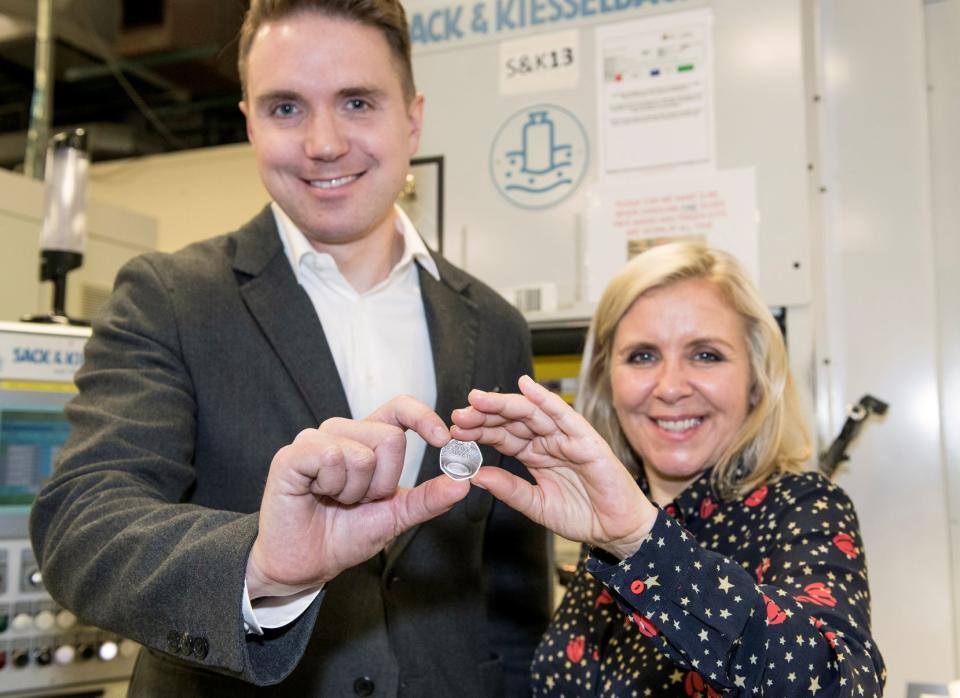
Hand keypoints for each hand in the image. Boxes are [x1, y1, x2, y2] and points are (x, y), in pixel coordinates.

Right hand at [246, 396, 469, 598]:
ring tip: (335, 501)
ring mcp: (314, 440)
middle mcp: (342, 431)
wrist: (306, 564)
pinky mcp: (291, 456)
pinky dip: (332, 486)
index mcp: (366, 438)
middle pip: (390, 437)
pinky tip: (317, 495)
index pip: (400, 407)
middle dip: (383, 482)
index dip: (423, 417)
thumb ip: (427, 499)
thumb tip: (463, 482)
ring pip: (361, 453)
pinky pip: (331, 457)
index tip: (443, 440)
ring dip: (355, 491)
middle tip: (359, 501)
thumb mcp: (395, 517)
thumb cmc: (344, 535)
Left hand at [451, 375, 657, 558]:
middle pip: (511, 421)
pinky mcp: (586, 440)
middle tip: (459, 415)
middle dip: (484, 416)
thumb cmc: (583, 515)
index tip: (453, 431)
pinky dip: (545, 399)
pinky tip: (526, 386)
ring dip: (504, 404)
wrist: (617, 530)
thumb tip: (475, 475)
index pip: (501, 436)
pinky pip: (564, 415)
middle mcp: (548, 441)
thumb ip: (509, 490)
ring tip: (478, 400)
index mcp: (535, 454)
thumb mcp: (536, 505)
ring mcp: (566, 437)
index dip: (478, 431)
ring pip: (531, 413)